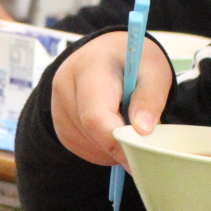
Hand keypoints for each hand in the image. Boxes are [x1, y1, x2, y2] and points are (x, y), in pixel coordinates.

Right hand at [49, 28, 172, 166]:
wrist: (111, 55)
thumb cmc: (134, 62)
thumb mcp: (154, 71)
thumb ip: (150, 99)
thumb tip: (142, 131)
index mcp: (89, 67)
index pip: (95, 116)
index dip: (118, 141)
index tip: (140, 155)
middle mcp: (65, 86)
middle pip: (91, 133)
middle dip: (120, 143)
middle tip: (144, 136)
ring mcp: (57, 106)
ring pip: (88, 146)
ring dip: (113, 148)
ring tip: (128, 123)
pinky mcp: (59, 125)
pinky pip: (83, 149)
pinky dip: (104, 149)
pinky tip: (114, 129)